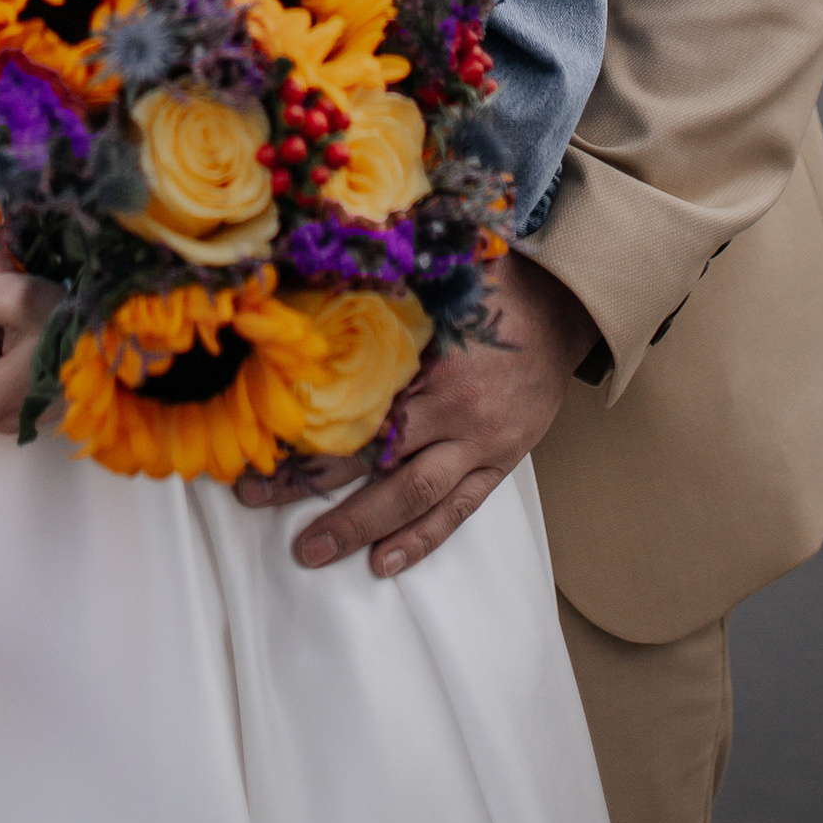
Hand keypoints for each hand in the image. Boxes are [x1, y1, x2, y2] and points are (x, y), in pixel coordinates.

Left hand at [243, 256, 598, 579]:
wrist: (565, 312)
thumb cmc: (495, 287)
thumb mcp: (438, 271)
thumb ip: (384, 276)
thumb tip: (316, 260)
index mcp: (432, 361)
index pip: (356, 402)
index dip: (305, 423)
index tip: (258, 436)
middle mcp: (455, 411)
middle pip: (375, 457)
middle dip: (312, 483)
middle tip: (257, 498)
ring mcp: (480, 445)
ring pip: (413, 497)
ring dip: (359, 526)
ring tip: (311, 550)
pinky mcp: (499, 464)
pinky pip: (458, 511)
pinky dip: (422, 540)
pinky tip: (384, 562)